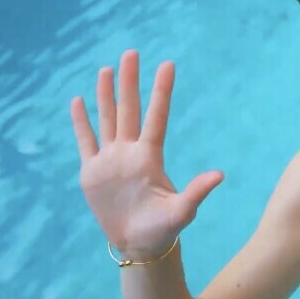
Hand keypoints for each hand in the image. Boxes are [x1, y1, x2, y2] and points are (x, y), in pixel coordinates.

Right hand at [70, 50, 222, 259]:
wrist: (139, 246)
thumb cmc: (164, 230)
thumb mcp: (182, 211)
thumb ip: (197, 192)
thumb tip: (220, 175)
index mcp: (150, 157)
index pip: (156, 116)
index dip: (162, 90)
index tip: (168, 64)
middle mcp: (129, 152)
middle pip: (128, 109)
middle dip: (129, 82)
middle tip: (131, 52)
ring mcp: (110, 160)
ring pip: (107, 119)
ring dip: (106, 95)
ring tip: (106, 69)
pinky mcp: (92, 173)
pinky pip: (85, 142)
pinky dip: (81, 122)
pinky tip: (79, 101)